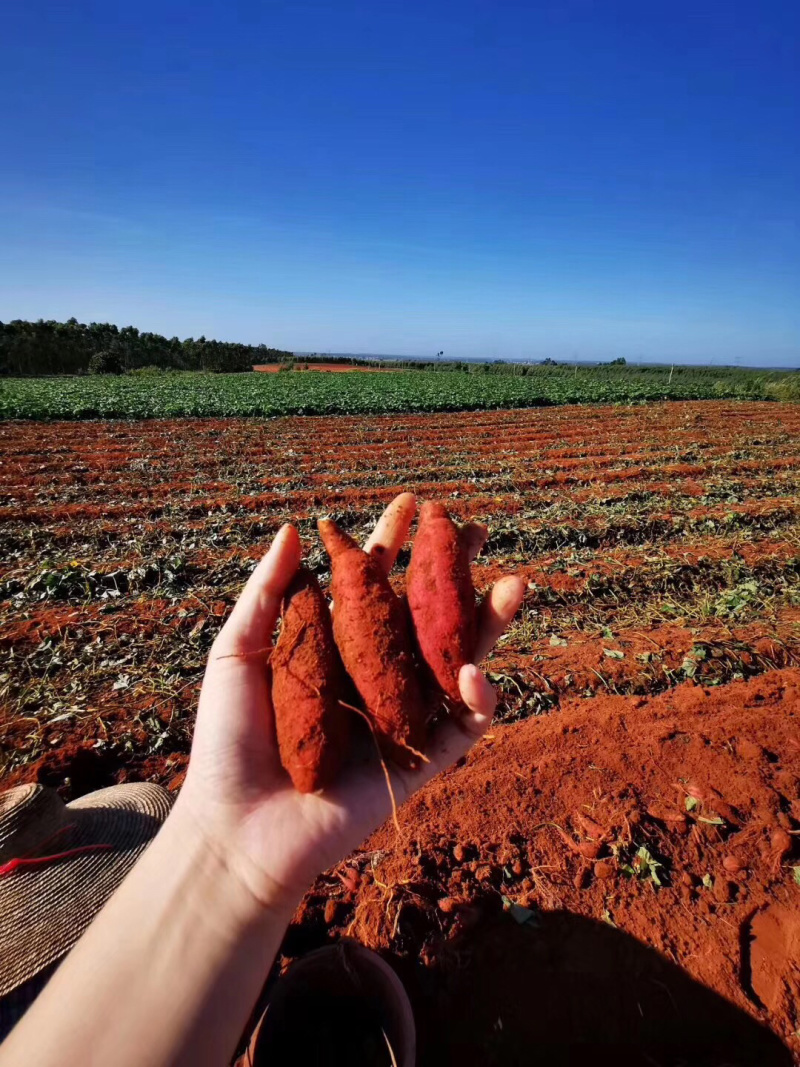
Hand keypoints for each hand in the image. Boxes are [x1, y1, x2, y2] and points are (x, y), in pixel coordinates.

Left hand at [177, 493, 524, 916]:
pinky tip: (476, 670)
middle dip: (454, 573)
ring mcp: (402, 717)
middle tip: (477, 531)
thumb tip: (295, 528)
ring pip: (458, 662)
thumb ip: (266, 592)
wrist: (237, 826)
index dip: (395, 544)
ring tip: (513, 584)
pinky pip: (463, 727)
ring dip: (489, 625)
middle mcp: (375, 675)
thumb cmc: (228, 740)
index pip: (374, 585)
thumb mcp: (238, 652)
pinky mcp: (420, 762)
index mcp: (336, 646)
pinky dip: (479, 699)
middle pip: (426, 615)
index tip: (413, 504)